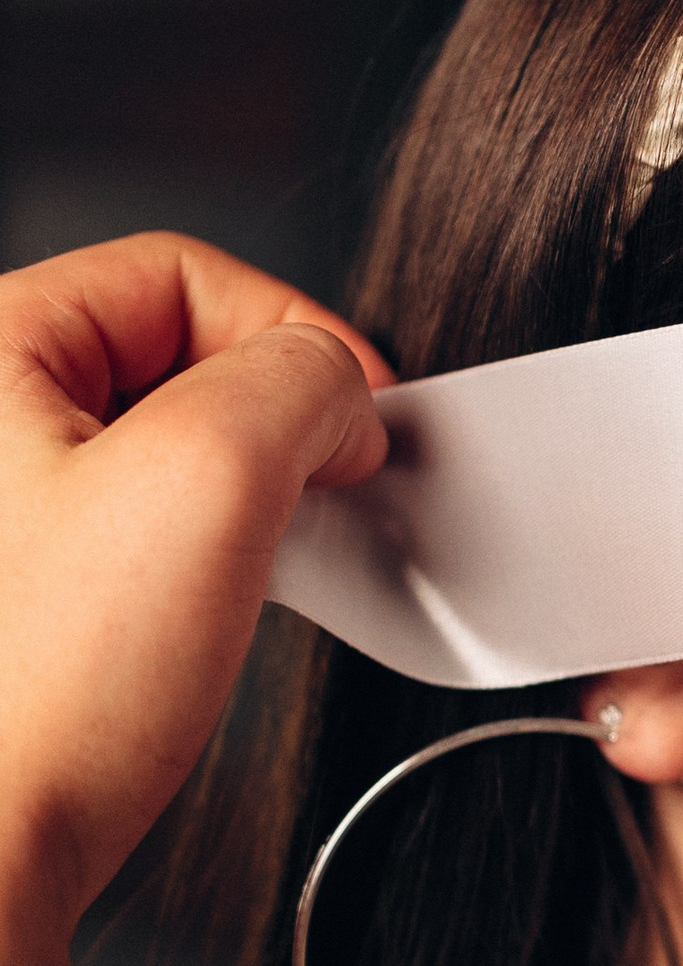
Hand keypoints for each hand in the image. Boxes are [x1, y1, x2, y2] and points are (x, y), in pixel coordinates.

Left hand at [0, 235, 388, 932]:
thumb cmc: (39, 696)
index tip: (363, 420)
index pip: (176, 269)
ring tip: (263, 562)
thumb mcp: (213, 477)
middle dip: (271, 420)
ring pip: (152, 446)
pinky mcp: (6, 602)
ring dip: (239, 494)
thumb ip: (300, 378)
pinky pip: (123, 529)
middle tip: (327, 494)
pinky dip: (193, 556)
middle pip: (164, 352)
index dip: (294, 332)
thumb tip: (334, 386)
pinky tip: (211, 615)